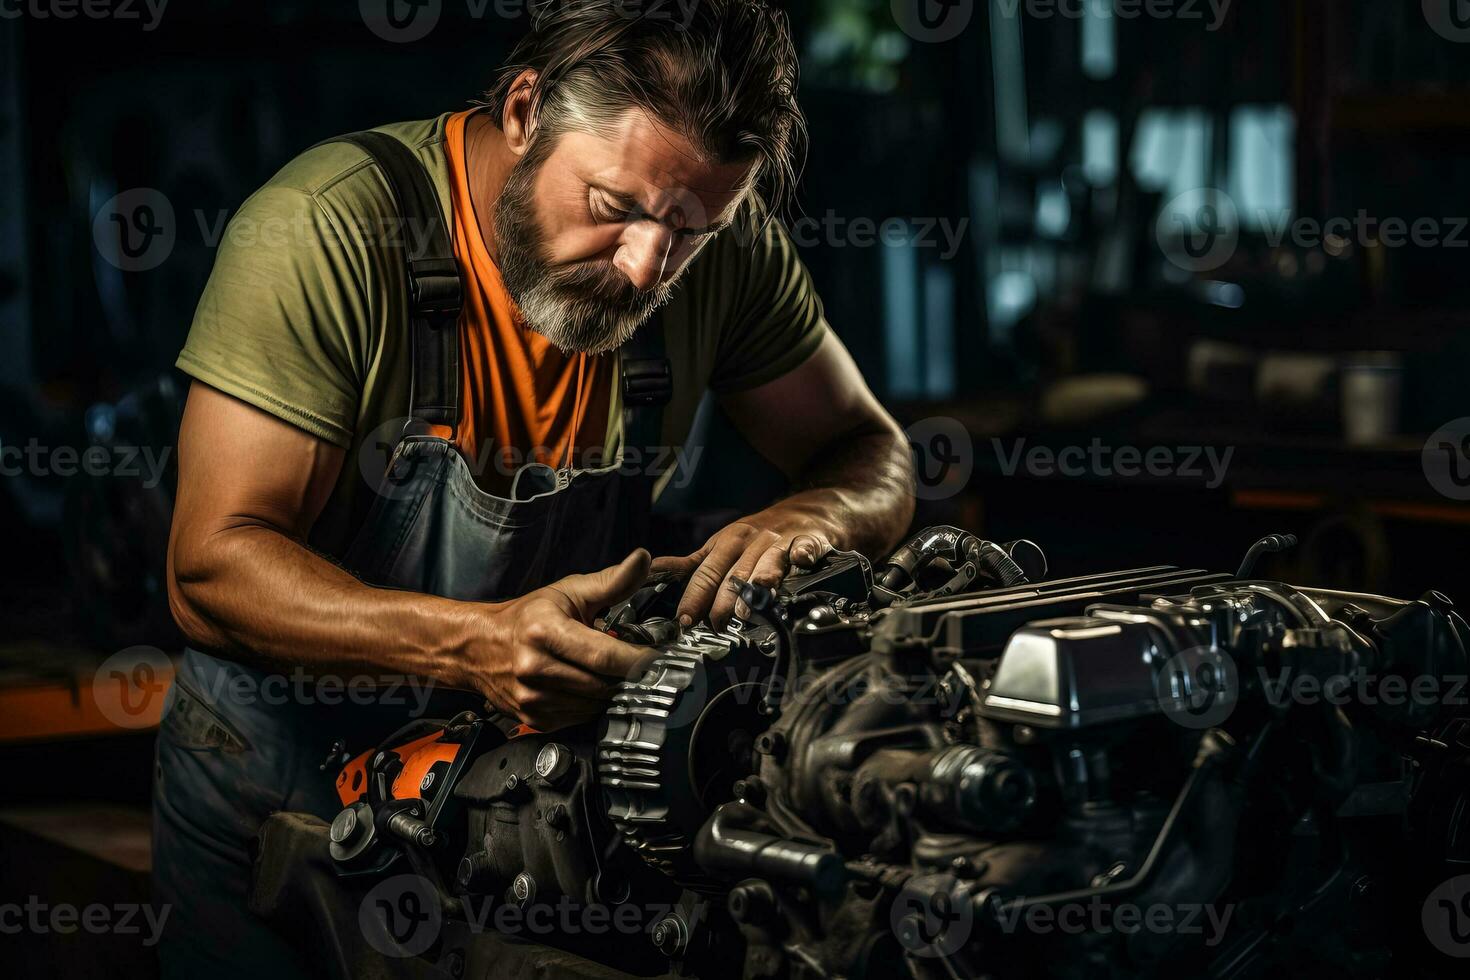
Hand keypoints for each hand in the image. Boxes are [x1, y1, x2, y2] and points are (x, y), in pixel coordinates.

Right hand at [462, 550, 653, 729]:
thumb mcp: (567, 592)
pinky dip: (590, 704)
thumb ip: (611, 581)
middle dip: (626, 676)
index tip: (660, 660)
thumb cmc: (526, 617)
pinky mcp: (533, 718)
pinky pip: (579, 717)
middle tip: (638, 664)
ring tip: (607, 672)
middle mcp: (535, 668)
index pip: (603, 656)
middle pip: (602, 684)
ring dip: (609, 691)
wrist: (477, 646)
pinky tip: (585, 685)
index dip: (637, 661)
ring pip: (594, 705)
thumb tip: (643, 560)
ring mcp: (532, 698)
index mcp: (545, 632)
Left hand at [651, 511, 833, 629]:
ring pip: (767, 563)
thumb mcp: (721, 545)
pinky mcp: (808, 540)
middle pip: (734, 573)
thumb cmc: (756, 536)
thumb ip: (692, 564)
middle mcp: (751, 542)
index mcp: (726, 543)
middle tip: (716, 624)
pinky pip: (805, 546)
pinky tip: (801, 559)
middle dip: (723, 600)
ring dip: (758, 582)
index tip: (684, 619)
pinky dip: (803, 552)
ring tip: (749, 607)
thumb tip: (656, 573)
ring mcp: (779, 541)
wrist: (802, 512)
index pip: (706, 573)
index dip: (694, 597)